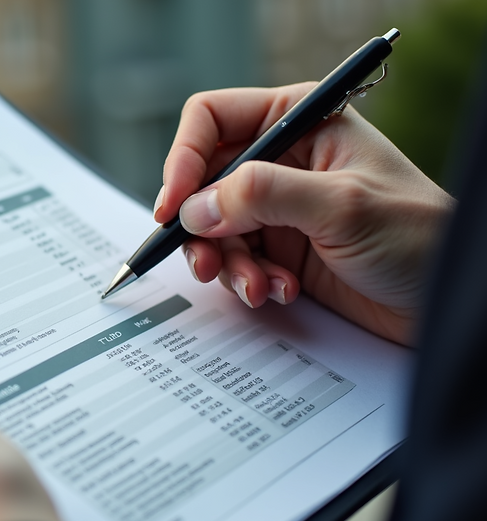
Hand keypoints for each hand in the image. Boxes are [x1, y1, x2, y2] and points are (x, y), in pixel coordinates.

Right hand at [155, 83, 455, 345]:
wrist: (447, 300)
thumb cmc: (418, 236)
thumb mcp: (341, 205)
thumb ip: (263, 196)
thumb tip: (195, 207)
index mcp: (301, 121)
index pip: (213, 119)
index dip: (184, 157)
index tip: (175, 206)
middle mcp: (284, 159)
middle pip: (204, 180)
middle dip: (201, 226)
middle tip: (207, 262)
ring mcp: (279, 207)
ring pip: (214, 227)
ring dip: (227, 263)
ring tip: (258, 286)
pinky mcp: (280, 249)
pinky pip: (235, 261)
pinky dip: (248, 281)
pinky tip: (280, 293)